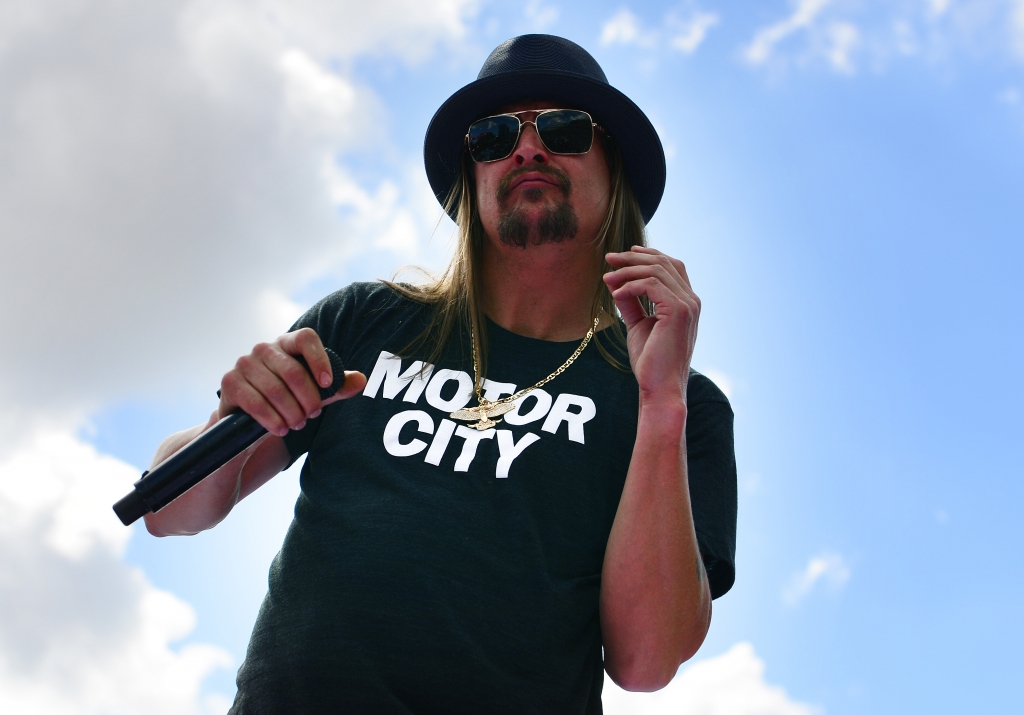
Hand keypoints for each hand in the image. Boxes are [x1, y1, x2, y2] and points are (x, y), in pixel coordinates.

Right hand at [218, 328, 365, 435]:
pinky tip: (281, 429)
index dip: (319, 359)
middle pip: (293, 370)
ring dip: (291, 412)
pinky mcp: (230, 382)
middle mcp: (264, 348)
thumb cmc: (288, 399)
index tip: (328, 384)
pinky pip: (255, 402)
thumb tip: (361, 380)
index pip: (306, 338)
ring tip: (298, 424)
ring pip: (275, 389)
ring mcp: (244, 363)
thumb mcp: (315, 393)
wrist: (250, 418)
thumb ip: (337, 386)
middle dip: (308, 398)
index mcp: (287, 343)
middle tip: (313, 415)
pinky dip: (272, 419)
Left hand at [603, 246, 699, 402]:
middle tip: (609, 258)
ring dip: (628, 271)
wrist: (660, 387)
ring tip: (607, 277)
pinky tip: (615, 294)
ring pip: (657, 270)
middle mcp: (691, 301)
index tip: (622, 256)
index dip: (648, 256)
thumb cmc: (651, 362)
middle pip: (664, 263)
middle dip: (634, 257)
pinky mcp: (678, 312)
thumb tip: (615, 282)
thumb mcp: (638, 325)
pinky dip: (630, 285)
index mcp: (686, 303)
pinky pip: (651, 285)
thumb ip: (631, 303)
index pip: (672, 266)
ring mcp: (688, 305)